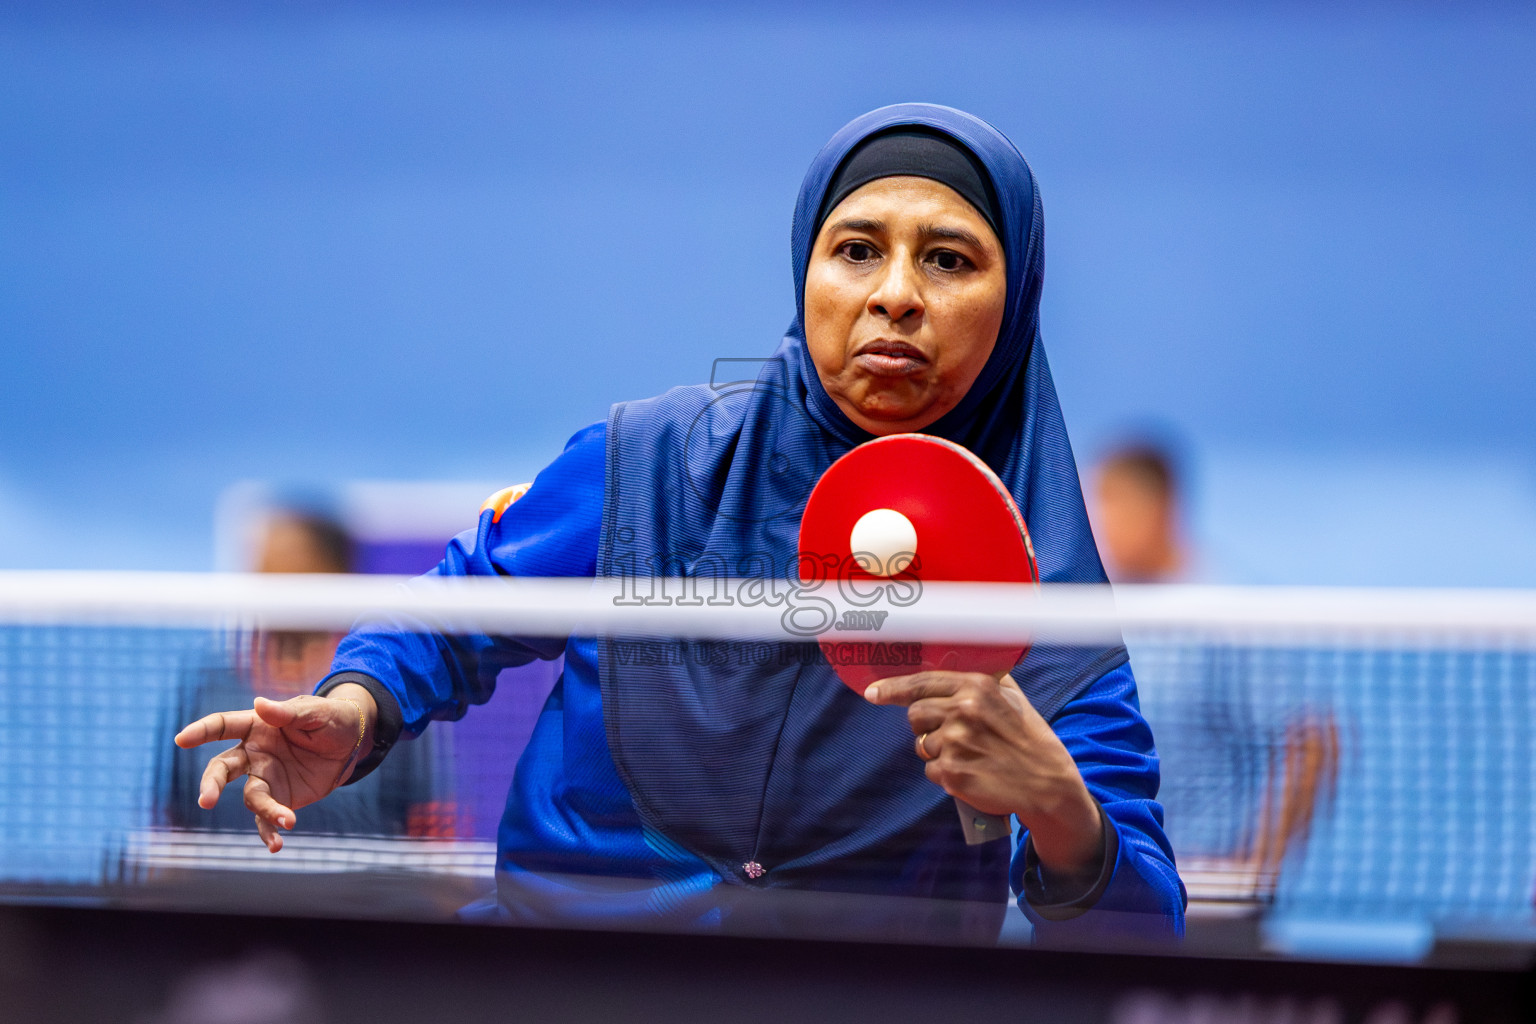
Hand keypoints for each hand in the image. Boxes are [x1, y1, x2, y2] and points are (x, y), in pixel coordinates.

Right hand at [173, 684, 376, 852]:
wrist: (352, 744)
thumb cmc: (330, 719)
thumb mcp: (315, 712)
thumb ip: (288, 712)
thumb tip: (259, 704)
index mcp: (256, 726)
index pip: (222, 726)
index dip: (201, 731)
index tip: (181, 740)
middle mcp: (253, 754)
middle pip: (222, 768)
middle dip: (211, 784)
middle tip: (206, 800)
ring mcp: (264, 778)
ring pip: (250, 797)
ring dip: (266, 810)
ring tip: (288, 821)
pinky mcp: (279, 798)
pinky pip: (266, 818)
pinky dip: (269, 832)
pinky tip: (276, 845)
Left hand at [865, 670, 1102, 877]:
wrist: (1048, 784)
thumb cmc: (1029, 738)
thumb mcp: (1013, 698)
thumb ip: (985, 680)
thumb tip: (954, 663)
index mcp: (977, 687)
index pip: (922, 683)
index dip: (893, 689)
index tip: (873, 693)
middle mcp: (963, 711)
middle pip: (915, 714)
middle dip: (927, 725)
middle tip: (955, 734)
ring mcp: (956, 744)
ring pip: (922, 745)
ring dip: (939, 752)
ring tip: (971, 755)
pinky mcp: (952, 774)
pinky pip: (931, 771)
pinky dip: (946, 774)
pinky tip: (971, 772)